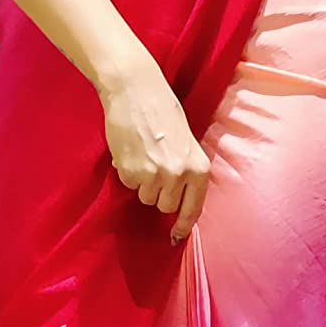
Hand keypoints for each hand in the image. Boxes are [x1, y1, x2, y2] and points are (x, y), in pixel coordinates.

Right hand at [99, 55, 211, 244]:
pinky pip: (128, 185)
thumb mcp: (186, 142)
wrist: (136, 90)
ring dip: (142, 183)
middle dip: (158, 194)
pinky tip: (130, 151)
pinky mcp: (131, 172)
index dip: (183, 225)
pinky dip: (127, 173)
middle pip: (165, 206)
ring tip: (143, 154)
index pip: (193, 208)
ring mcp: (154, 176)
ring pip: (145, 197)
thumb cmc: (163, 110)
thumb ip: (185, 170)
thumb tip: (176, 200)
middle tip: (154, 169)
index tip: (177, 236)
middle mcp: (178, 175)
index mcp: (198, 168)